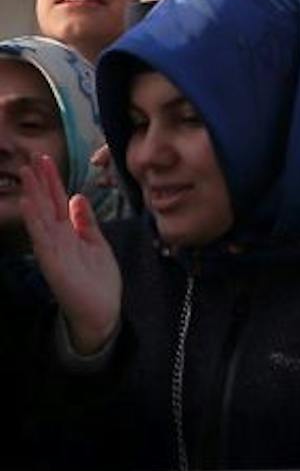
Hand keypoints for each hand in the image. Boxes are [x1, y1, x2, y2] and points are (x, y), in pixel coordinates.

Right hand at [22, 154, 121, 356]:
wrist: (102, 311)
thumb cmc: (97, 279)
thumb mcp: (96, 243)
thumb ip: (85, 221)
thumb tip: (77, 196)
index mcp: (68, 233)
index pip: (57, 201)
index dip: (52, 180)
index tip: (44, 159)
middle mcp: (57, 239)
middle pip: (46, 205)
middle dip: (39, 182)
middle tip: (30, 158)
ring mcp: (53, 250)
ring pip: (41, 218)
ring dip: (33, 196)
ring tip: (27, 174)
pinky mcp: (53, 264)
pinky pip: (42, 239)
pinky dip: (35, 222)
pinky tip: (29, 205)